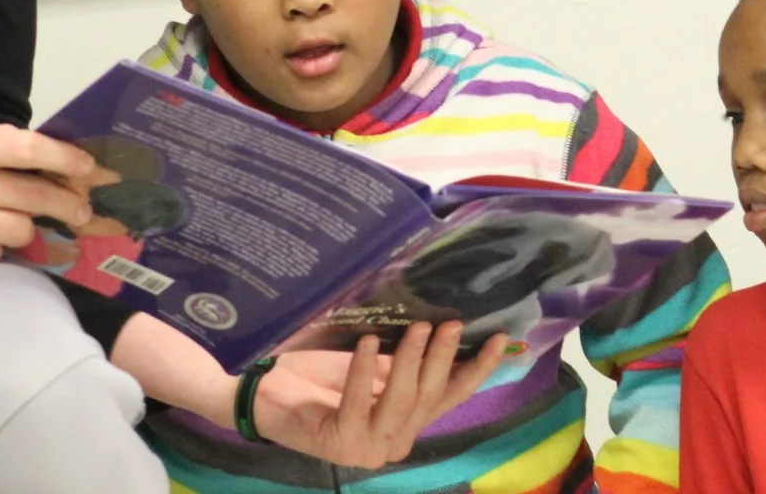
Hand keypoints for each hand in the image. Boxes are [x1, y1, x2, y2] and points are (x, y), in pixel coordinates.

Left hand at [253, 323, 509, 468]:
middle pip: (429, 396)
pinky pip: (360, 403)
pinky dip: (365, 372)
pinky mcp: (341, 443)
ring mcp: (369, 447)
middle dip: (443, 358)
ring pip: (402, 401)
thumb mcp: (372, 363)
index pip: (451, 396)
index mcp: (408, 421)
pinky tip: (370, 343)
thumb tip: (444, 319)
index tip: (500, 339)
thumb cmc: (319, 374)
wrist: (265, 393)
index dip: (477, 370)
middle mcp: (395, 440)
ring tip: (418, 326)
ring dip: (412, 362)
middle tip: (452, 322)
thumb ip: (405, 357)